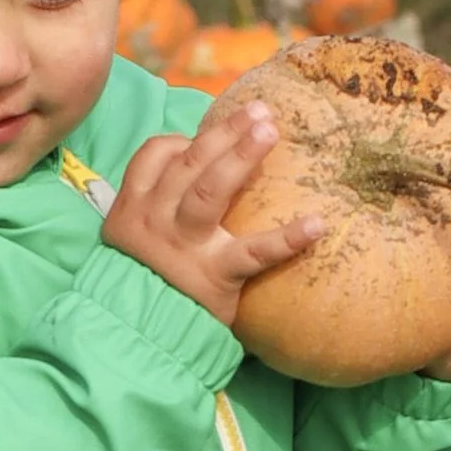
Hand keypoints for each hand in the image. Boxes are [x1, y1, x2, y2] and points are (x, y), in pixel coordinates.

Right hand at [101, 101, 321, 326]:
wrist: (136, 338)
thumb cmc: (146, 284)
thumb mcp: (133, 241)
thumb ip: (157, 204)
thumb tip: (198, 163)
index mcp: (134, 207)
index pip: (154, 155)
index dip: (183, 140)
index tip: (206, 139)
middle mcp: (157, 220)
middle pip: (190, 164)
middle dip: (224, 134)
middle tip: (260, 111)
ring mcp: (185, 247)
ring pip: (209, 191)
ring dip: (240, 157)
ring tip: (270, 131)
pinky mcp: (215, 276)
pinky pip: (254, 253)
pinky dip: (286, 239)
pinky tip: (317, 224)